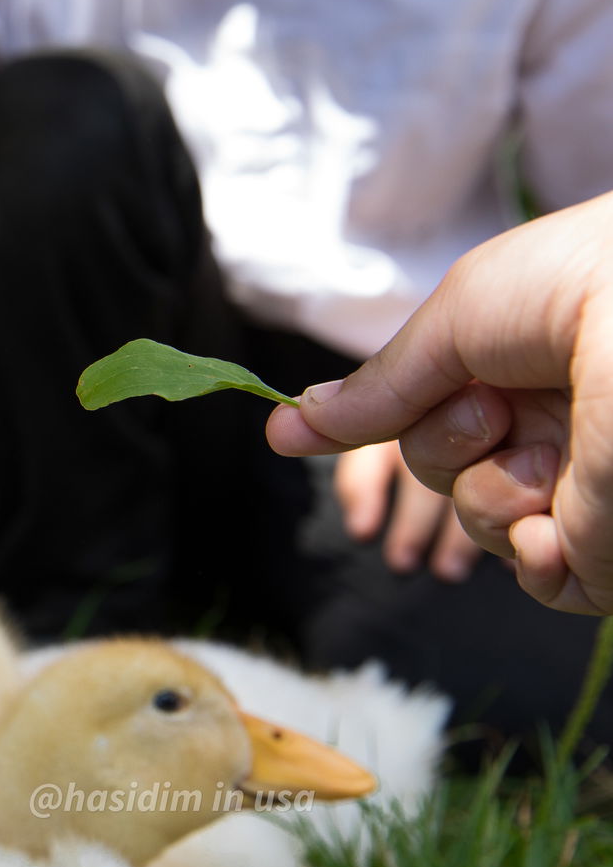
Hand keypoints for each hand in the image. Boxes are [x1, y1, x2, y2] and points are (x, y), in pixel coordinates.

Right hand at [267, 191, 612, 613]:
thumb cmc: (571, 287)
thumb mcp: (452, 321)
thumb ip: (377, 389)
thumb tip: (285, 429)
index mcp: (522, 366)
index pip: (427, 417)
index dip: (372, 425)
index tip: (294, 434)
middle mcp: (555, 424)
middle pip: (442, 473)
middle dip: (443, 446)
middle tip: (492, 408)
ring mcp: (587, 485)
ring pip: (485, 528)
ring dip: (491, 494)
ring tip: (545, 451)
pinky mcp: (610, 542)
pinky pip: (543, 579)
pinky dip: (534, 558)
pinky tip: (553, 525)